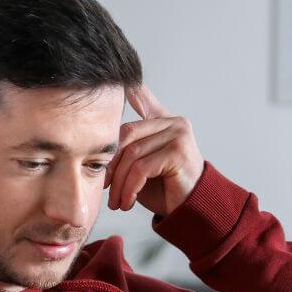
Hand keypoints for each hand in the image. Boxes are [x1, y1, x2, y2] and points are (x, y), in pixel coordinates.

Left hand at [104, 84, 203, 216]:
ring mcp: (178, 135)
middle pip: (127, 135)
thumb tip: (100, 144)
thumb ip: (129, 149)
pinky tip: (128, 202)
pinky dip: (130, 188)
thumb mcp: (142, 167)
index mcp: (165, 122)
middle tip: (105, 187)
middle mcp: (174, 123)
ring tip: (117, 202)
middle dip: (111, 165)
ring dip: (119, 183)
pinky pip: (142, 169)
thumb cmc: (165, 190)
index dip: (133, 90)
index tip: (121, 80)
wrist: (190, 212)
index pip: (146, 100)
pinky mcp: (178, 152)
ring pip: (132, 155)